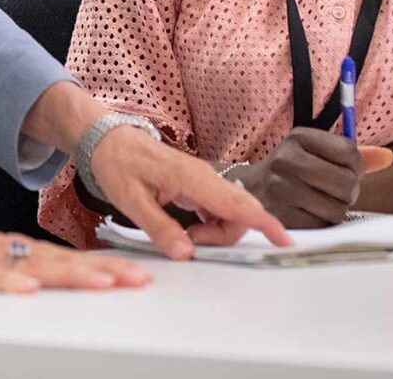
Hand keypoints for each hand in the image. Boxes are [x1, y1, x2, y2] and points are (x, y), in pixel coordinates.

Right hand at [0, 226, 147, 292]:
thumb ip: (13, 271)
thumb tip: (48, 284)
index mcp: (10, 251)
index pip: (63, 260)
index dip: (100, 267)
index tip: (134, 275)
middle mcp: (1, 251)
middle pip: (57, 262)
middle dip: (100, 271)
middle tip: (137, 280)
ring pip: (29, 268)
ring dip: (67, 275)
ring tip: (102, 283)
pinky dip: (5, 283)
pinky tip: (27, 289)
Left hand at [82, 123, 292, 257]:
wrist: (108, 139)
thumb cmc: (117, 164)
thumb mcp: (130, 200)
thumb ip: (159, 228)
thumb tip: (185, 253)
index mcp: (191, 178)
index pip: (237, 204)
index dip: (265, 223)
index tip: (284, 241)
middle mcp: (204, 177)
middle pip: (239, 213)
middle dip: (226, 237)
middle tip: (191, 243)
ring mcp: (203, 180)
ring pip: (230, 213)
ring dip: (217, 233)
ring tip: (184, 236)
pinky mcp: (198, 185)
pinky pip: (219, 209)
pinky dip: (213, 226)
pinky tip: (192, 231)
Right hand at [222, 131, 392, 229]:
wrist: (247, 191)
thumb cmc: (292, 171)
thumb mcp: (315, 153)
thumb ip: (352, 155)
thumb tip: (388, 157)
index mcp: (299, 137)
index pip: (349, 152)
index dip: (356, 167)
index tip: (347, 171)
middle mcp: (286, 159)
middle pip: (346, 182)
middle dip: (348, 192)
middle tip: (334, 192)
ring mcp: (281, 189)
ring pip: (337, 209)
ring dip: (334, 210)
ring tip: (317, 203)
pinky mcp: (280, 216)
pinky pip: (321, 226)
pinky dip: (320, 224)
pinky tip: (307, 214)